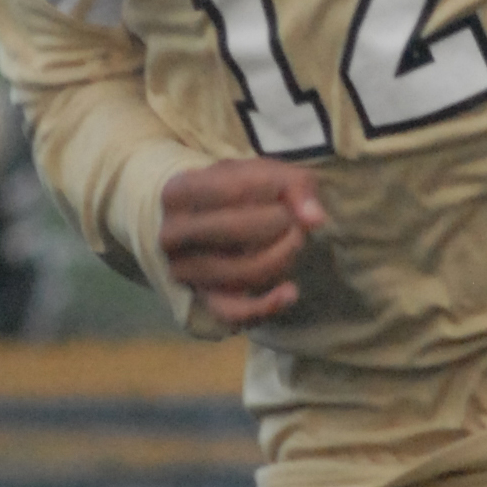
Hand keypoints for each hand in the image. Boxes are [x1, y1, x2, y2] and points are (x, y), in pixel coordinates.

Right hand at [158, 158, 328, 328]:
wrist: (206, 220)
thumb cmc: (235, 192)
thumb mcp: (261, 173)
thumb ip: (293, 185)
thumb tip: (314, 219)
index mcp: (177, 192)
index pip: (235, 189)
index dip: (273, 191)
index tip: (287, 193)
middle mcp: (171, 234)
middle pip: (237, 230)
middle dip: (280, 223)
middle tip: (294, 219)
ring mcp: (184, 271)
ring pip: (244, 271)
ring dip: (283, 255)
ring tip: (294, 240)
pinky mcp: (205, 300)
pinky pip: (235, 313)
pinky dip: (267, 306)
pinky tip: (290, 292)